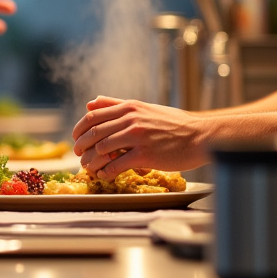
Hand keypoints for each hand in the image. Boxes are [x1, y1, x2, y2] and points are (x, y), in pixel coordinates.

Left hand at [71, 96, 207, 179]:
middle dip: (81, 145)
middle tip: (78, 154)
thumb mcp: (144, 108)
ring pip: (102, 149)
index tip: (75, 138)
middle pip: (94, 132)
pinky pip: (117, 164)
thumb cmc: (174, 123)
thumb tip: (91, 102)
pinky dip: (106, 171)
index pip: (93, 116)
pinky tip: (105, 175)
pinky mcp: (146, 155)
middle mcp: (131, 119)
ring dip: (91, 160)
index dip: (79, 128)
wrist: (201, 136)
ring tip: (89, 167)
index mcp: (129, 108)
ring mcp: (138, 137)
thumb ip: (117, 104)